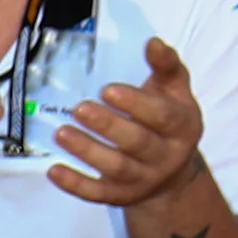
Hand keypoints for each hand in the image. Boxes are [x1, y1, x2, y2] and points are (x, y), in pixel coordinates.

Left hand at [50, 35, 211, 208]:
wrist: (171, 174)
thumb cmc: (168, 121)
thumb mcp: (175, 92)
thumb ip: (165, 66)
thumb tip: (152, 42)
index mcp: (183, 125)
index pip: (162, 116)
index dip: (136, 104)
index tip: (108, 90)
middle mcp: (167, 155)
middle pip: (137, 142)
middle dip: (107, 126)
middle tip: (79, 108)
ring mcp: (144, 179)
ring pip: (116, 168)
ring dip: (87, 151)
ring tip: (62, 132)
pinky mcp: (121, 196)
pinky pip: (97, 193)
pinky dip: (75, 184)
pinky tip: (54, 170)